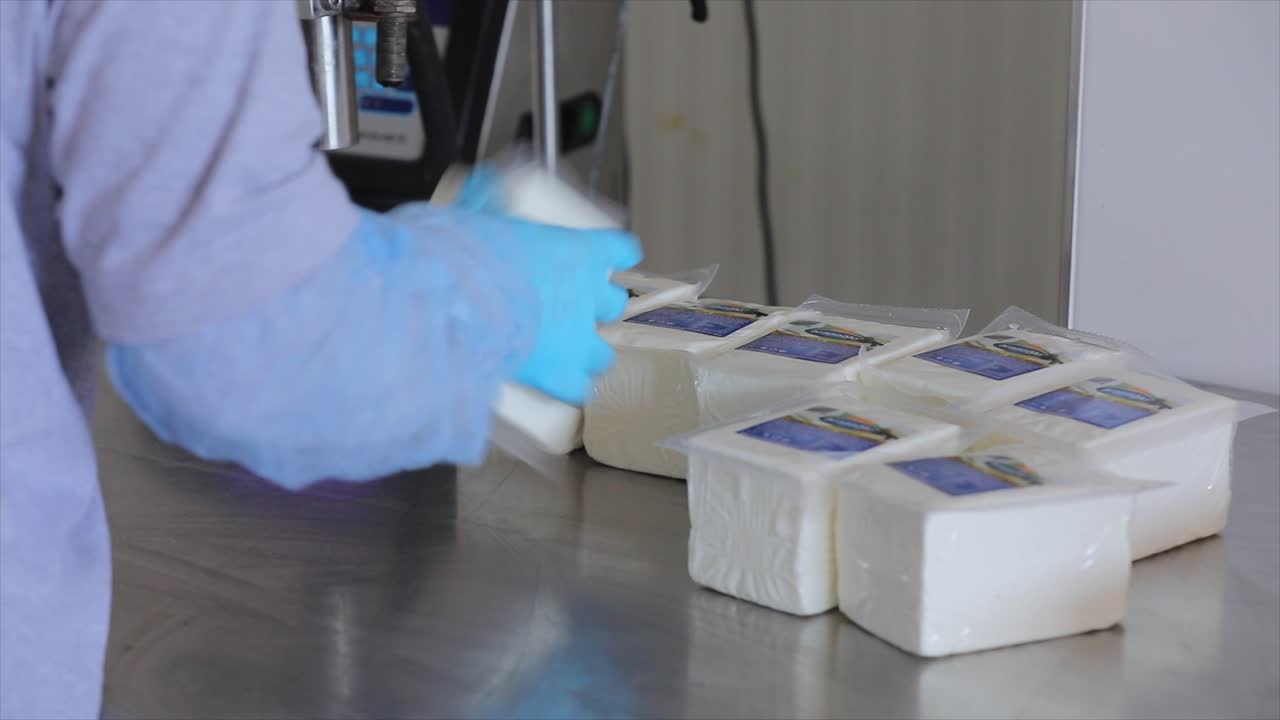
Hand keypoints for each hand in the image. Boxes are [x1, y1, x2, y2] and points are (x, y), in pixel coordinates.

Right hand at [389, 200, 641, 404]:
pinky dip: (569, 388)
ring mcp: (577, 338)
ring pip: (603, 352)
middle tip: (572, 309)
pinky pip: (579, 388)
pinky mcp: (559, 374)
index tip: (616, 256)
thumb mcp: (480, 213)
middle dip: (595, 308)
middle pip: (612, 304)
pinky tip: (557, 387)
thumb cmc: (464, 253)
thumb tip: (481, 186)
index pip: (620, 249)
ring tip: (566, 355)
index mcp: (578, 250)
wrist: (454, 298)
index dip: (617, 254)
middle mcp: (587, 295)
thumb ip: (489, 202)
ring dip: (587, 353)